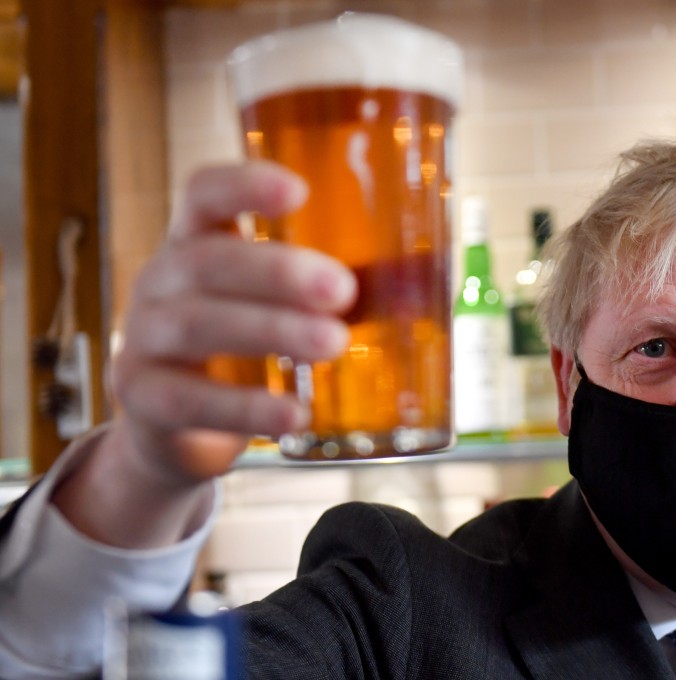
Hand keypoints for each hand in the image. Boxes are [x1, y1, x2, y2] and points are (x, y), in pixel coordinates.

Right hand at [52, 162, 355, 547]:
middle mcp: (162, 282)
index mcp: (196, 243)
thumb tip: (425, 281)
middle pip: (207, 260)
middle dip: (277, 271)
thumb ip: (329, 292)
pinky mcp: (144, 398)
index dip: (244, 185)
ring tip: (333, 343)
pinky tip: (294, 414)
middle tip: (342, 289)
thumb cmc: (242, 351)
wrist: (175, 430)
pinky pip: (188, 399)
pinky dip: (245, 407)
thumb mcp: (275, 310)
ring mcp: (144, 339)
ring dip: (271, 331)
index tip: (299, 191)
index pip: (204, 194)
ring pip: (196, 326)